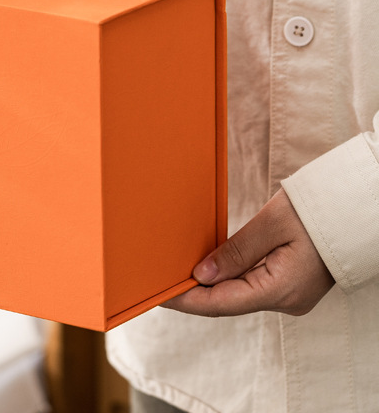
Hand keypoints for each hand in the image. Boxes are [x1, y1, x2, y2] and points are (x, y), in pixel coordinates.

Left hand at [162, 189, 334, 316]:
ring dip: (209, 284)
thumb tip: (202, 274)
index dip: (187, 299)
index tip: (160, 295)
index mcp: (281, 290)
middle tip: (160, 282)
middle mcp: (286, 300)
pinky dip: (227, 278)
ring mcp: (290, 295)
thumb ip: (236, 251)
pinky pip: (251, 285)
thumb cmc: (315, 211)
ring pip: (239, 294)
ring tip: (176, 273)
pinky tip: (208, 267)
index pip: (222, 303)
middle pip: (228, 301)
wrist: (352, 209)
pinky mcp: (290, 285)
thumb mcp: (271, 224)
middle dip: (194, 292)